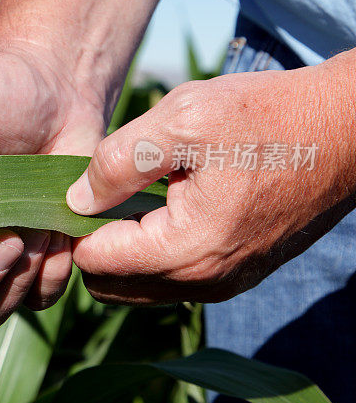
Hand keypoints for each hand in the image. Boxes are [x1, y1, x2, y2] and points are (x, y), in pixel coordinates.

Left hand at [65, 59, 355, 304]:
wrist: (344, 130)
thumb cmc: (265, 117)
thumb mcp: (182, 120)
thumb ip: (117, 163)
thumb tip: (74, 201)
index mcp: (187, 249)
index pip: (94, 262)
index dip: (77, 223)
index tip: (83, 185)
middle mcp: (204, 282)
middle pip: (109, 284)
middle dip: (94, 242)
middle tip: (103, 190)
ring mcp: (222, 283)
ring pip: (136, 285)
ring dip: (122, 247)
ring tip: (132, 193)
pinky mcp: (233, 273)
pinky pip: (169, 277)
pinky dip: (150, 250)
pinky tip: (161, 203)